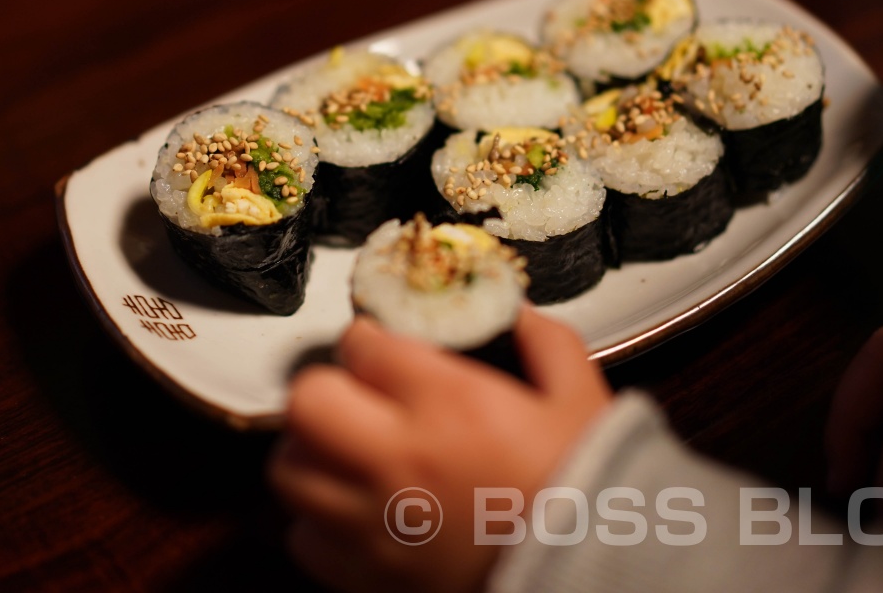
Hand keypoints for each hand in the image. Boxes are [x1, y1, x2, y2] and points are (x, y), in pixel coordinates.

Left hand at [268, 307, 611, 592]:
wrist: (592, 576)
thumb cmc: (586, 492)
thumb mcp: (580, 400)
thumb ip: (548, 343)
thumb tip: (520, 316)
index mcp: (451, 404)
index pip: (363, 346)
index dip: (369, 340)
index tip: (380, 348)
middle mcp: (400, 458)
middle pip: (307, 400)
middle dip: (326, 388)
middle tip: (352, 395)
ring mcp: (376, 521)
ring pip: (290, 469)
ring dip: (311, 453)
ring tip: (343, 451)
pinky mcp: (368, 574)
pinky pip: (303, 537)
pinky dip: (318, 521)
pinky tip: (353, 510)